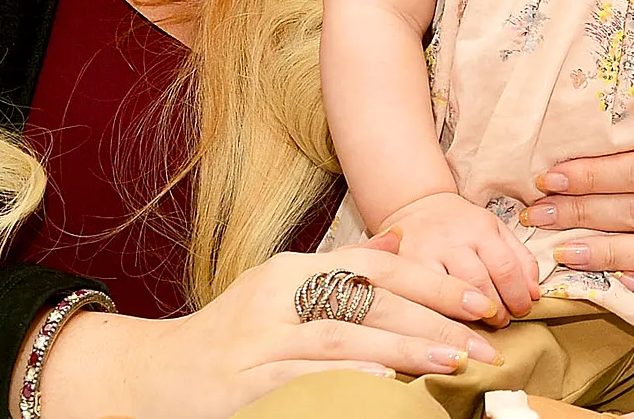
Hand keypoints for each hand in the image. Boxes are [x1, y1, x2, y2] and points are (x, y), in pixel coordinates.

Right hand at [28, 231, 502, 418]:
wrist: (152, 376)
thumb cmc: (230, 338)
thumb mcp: (282, 293)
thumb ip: (341, 269)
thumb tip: (401, 242)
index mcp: (290, 270)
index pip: (371, 267)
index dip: (429, 280)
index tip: (478, 299)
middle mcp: (276, 295)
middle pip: (365, 298)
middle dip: (430, 315)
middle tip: (482, 335)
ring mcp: (260, 340)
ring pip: (343, 336)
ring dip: (402, 348)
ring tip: (453, 360)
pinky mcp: (248, 381)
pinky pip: (308, 379)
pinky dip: (349, 382)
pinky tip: (388, 390)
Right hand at [385, 192, 539, 323]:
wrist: (416, 207)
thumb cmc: (462, 225)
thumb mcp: (495, 230)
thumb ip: (520, 259)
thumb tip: (535, 295)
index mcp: (479, 228)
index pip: (504, 266)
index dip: (518, 294)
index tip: (524, 309)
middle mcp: (452, 240)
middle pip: (479, 282)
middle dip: (497, 309)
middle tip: (503, 321)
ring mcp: (426, 255)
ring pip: (451, 293)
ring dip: (473, 316)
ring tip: (483, 323)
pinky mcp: (403, 269)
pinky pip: (425, 298)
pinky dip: (442, 315)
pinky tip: (453, 325)